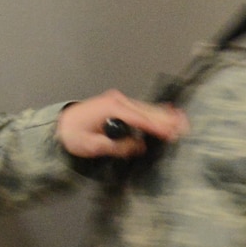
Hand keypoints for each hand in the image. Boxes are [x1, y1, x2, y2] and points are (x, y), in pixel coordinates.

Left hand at [56, 90, 188, 158]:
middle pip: (147, 111)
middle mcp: (117, 101)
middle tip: (185, 128)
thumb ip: (116, 146)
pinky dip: (155, 113)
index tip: (172, 134)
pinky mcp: (119, 104)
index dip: (157, 127)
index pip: (140, 119)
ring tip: (183, 122)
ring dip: (164, 116)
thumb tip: (138, 146)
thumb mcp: (91, 145)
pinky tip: (169, 114)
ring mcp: (119, 100)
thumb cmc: (73, 134)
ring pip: (146, 108)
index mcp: (111, 109)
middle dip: (166, 120)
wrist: (60, 124)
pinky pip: (141, 108)